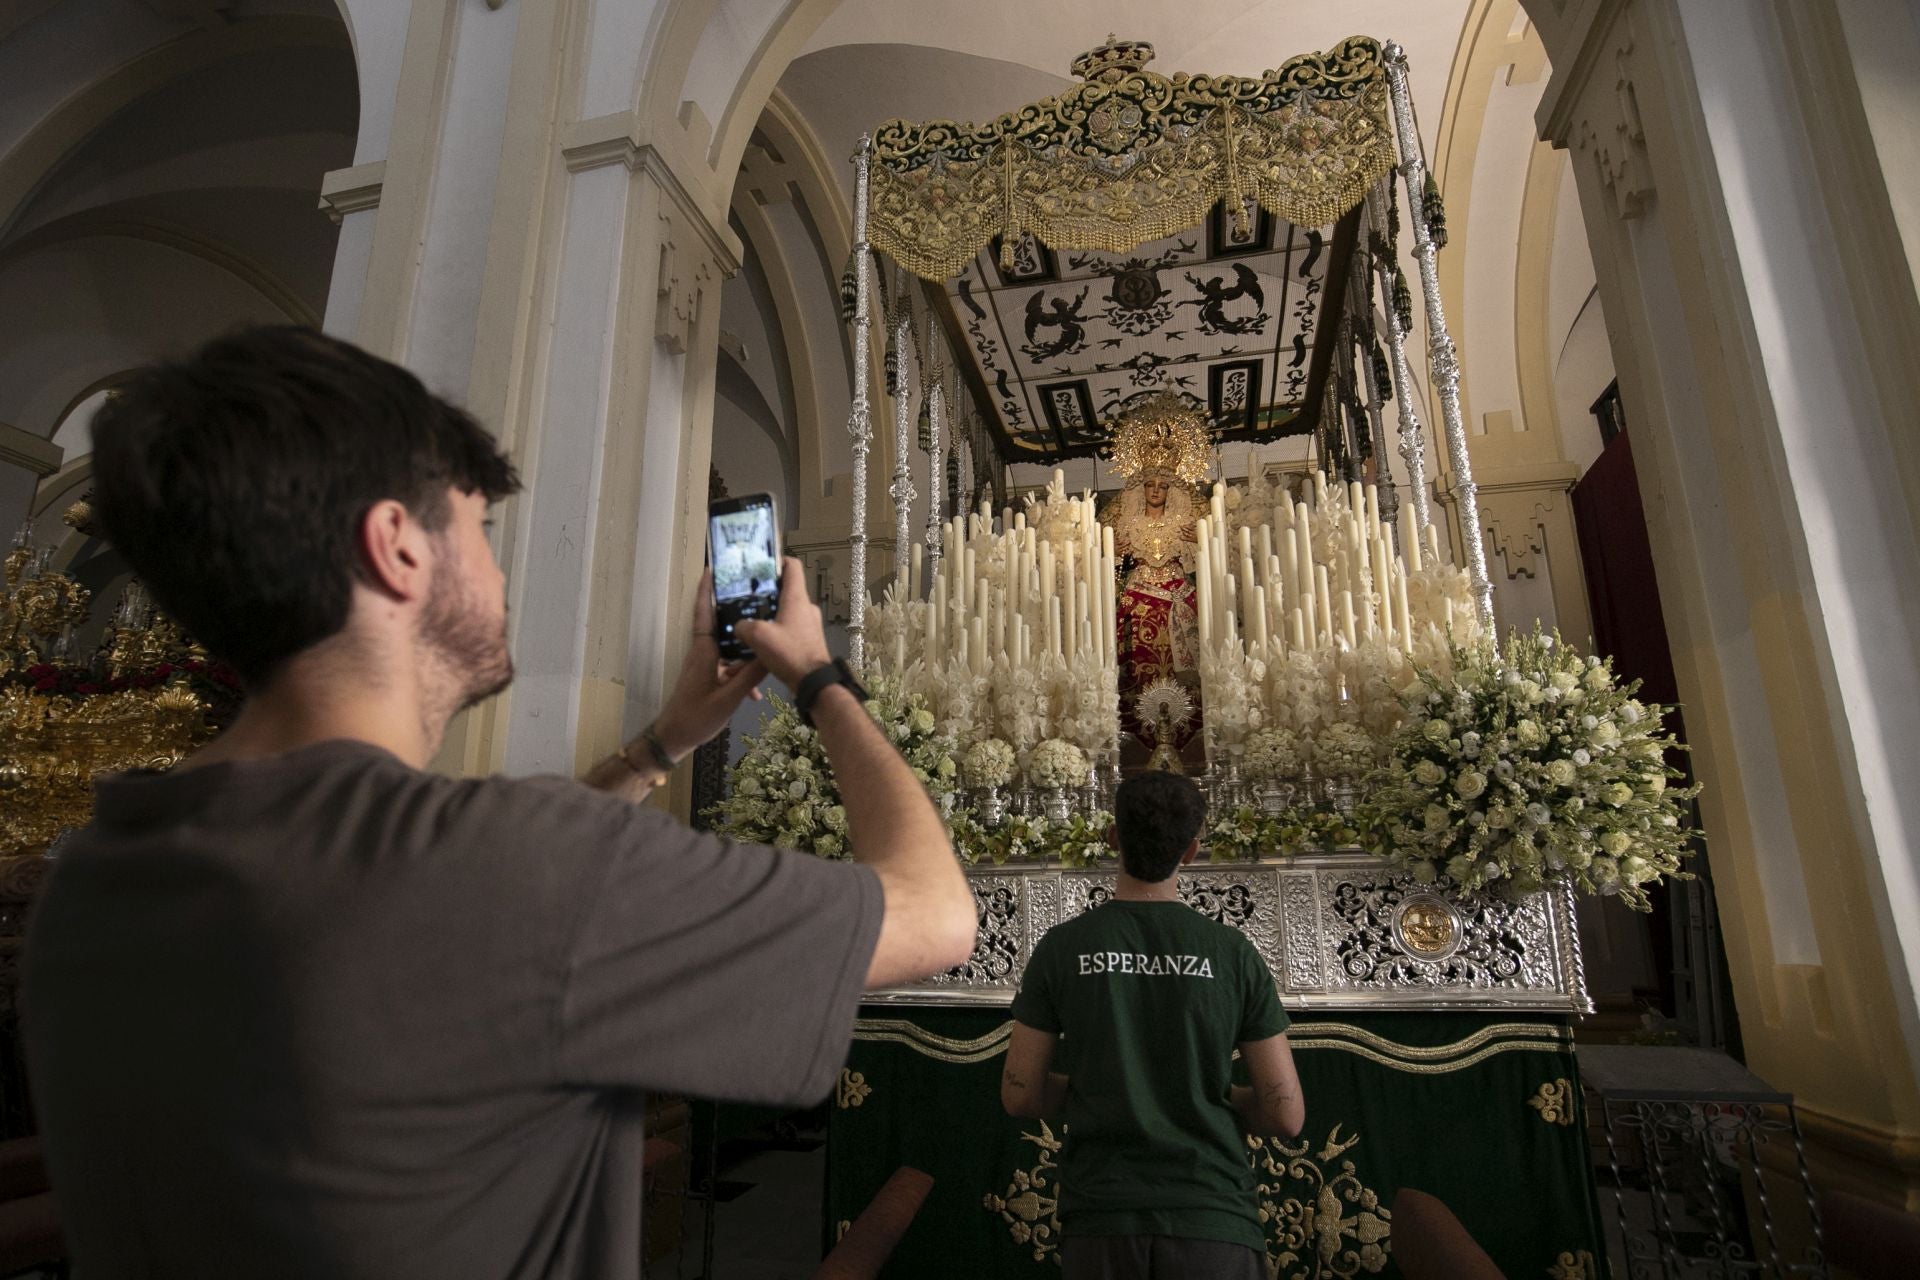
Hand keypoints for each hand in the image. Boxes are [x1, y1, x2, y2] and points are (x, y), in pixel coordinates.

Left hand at [649, 569, 768, 759]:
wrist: (674, 738)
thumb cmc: (696, 717)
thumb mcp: (728, 698)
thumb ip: (749, 677)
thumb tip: (769, 654)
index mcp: (704, 651)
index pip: (703, 613)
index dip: (706, 591)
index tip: (712, 569)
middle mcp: (703, 653)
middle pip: (721, 624)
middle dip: (737, 611)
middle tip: (758, 597)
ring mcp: (706, 666)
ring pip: (729, 648)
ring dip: (745, 648)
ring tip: (768, 641)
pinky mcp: (709, 678)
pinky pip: (729, 667)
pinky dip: (742, 674)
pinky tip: (757, 691)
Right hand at [734, 557, 831, 689]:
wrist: (813, 682)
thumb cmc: (789, 652)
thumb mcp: (758, 636)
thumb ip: (744, 626)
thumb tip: (739, 626)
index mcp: (797, 598)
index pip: (792, 566)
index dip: (777, 560)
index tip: (759, 565)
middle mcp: (806, 606)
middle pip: (786, 589)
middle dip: (766, 591)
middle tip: (746, 597)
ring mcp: (809, 623)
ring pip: (786, 610)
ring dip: (770, 612)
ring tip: (751, 620)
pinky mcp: (808, 638)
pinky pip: (789, 627)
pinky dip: (776, 628)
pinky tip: (762, 639)